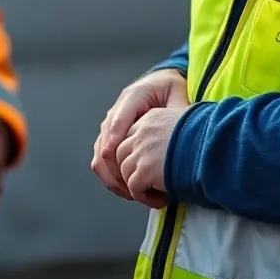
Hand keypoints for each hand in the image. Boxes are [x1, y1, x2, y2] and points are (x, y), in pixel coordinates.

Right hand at [92, 68, 188, 199]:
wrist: (163, 82)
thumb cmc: (172, 90)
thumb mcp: (179, 95)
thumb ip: (177, 113)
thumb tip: (179, 138)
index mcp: (132, 97)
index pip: (116, 126)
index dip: (121, 155)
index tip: (135, 179)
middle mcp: (116, 111)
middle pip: (105, 147)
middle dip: (120, 175)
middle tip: (141, 193)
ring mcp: (110, 125)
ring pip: (100, 158)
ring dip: (115, 180)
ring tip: (136, 195)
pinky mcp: (110, 137)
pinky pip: (101, 161)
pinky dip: (112, 178)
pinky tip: (129, 190)